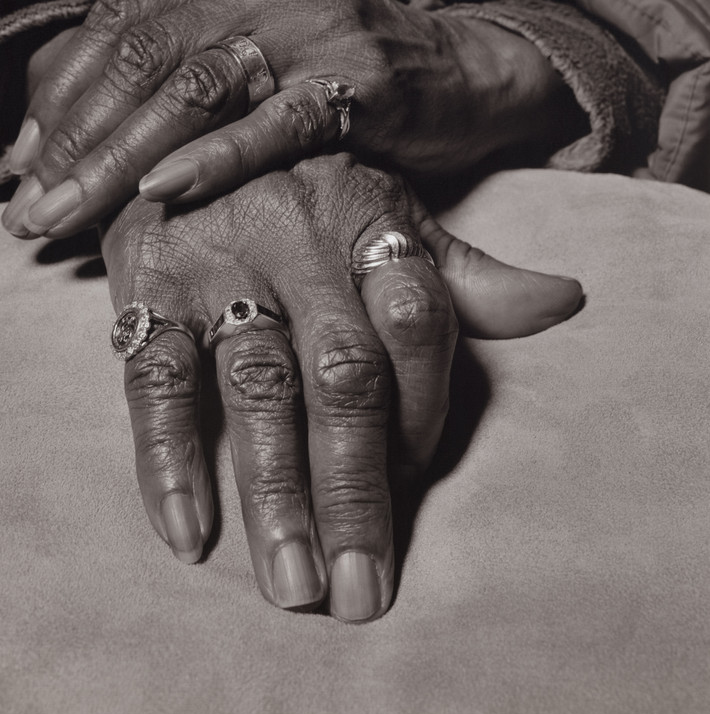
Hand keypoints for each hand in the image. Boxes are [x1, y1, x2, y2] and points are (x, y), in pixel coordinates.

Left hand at [2, 0, 568, 238]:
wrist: (463, 74)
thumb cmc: (342, 59)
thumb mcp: (250, 15)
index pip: (123, 20)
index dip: (62, 93)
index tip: (21, 163)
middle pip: (146, 57)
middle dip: (75, 138)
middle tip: (29, 210)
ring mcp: (318, 28)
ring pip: (197, 90)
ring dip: (121, 158)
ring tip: (68, 216)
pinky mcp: (361, 83)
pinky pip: (276, 123)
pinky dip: (217, 157)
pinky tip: (162, 191)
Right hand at [102, 153, 581, 619]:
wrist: (176, 122)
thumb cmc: (299, 189)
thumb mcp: (386, 211)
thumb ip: (462, 272)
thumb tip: (566, 301)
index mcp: (367, 222)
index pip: (420, 324)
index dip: (426, 413)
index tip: (417, 487)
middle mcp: (299, 243)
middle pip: (344, 375)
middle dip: (357, 488)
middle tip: (363, 591)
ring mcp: (220, 266)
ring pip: (258, 386)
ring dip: (276, 491)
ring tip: (294, 584)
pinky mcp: (146, 286)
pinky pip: (159, 377)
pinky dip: (170, 456)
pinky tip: (189, 533)